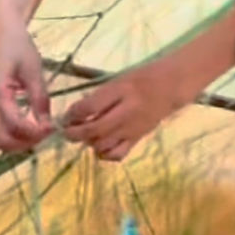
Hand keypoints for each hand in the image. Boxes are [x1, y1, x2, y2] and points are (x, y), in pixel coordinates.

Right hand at [0, 2, 52, 151]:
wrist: (2, 32)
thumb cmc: (19, 46)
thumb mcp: (34, 70)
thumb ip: (40, 100)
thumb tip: (48, 126)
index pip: (14, 125)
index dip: (34, 133)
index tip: (52, 128)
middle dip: (23, 143)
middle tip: (43, 133)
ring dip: (15, 144)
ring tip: (36, 133)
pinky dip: (10, 137)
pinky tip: (29, 128)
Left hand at [63, 60, 181, 161]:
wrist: (169, 88)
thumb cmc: (140, 79)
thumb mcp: (117, 81)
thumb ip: (98, 97)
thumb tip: (76, 115)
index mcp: (120, 91)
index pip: (89, 107)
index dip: (72, 114)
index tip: (64, 116)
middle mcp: (125, 112)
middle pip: (93, 130)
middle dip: (74, 133)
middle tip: (66, 132)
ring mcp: (132, 129)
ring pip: (103, 145)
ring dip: (88, 142)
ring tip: (85, 136)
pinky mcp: (137, 139)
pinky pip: (117, 154)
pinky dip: (105, 154)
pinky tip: (101, 147)